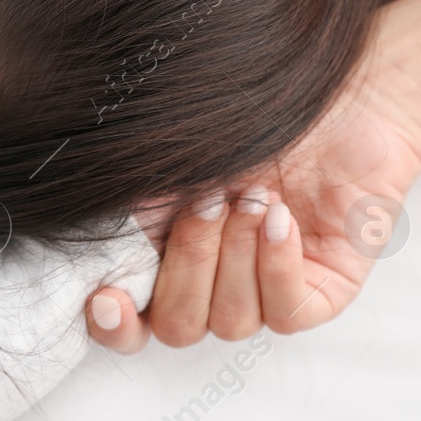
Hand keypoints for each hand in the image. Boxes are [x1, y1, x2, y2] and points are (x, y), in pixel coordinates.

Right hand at [85, 38, 420, 351]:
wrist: (328, 92)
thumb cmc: (241, 118)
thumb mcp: (168, 161)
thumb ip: (128, 209)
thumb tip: (91, 252)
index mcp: (165, 258)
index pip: (129, 328)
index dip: (114, 327)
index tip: (109, 298)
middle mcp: (213, 285)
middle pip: (178, 327)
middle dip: (188, 263)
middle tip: (208, 201)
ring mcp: (267, 293)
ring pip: (231, 322)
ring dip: (235, 257)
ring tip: (252, 198)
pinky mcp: (322, 292)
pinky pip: (287, 314)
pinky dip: (276, 266)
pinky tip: (281, 219)